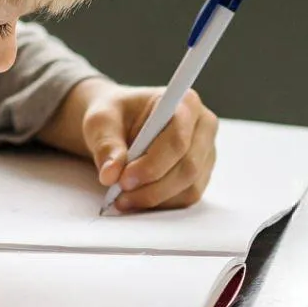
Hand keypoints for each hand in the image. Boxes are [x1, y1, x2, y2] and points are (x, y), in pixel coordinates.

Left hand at [44, 78, 219, 212]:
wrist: (120, 123)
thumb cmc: (115, 115)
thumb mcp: (101, 121)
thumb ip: (106, 144)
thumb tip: (110, 174)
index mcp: (185, 102)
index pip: (178, 139)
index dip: (152, 164)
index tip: (124, 179)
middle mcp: (203, 127)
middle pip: (188, 167)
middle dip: (152, 187)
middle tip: (120, 194)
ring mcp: (206, 153)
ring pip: (189, 187)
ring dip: (154, 198)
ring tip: (123, 198)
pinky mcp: (201, 174)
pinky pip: (187, 197)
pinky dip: (161, 203)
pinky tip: (137, 199)